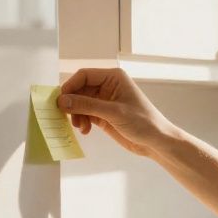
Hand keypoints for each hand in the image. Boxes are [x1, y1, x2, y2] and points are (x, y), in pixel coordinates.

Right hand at [56, 68, 177, 156]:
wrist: (156, 141)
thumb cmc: (143, 122)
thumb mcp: (114, 112)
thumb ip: (87, 105)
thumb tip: (62, 101)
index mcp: (113, 77)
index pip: (84, 76)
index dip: (70, 87)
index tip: (61, 101)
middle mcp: (108, 86)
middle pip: (79, 90)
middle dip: (73, 104)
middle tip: (68, 117)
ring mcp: (105, 101)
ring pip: (80, 103)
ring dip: (76, 115)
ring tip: (81, 127)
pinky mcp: (104, 115)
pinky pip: (85, 114)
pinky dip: (82, 121)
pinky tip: (85, 130)